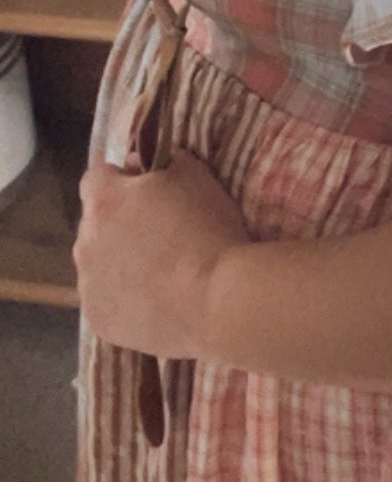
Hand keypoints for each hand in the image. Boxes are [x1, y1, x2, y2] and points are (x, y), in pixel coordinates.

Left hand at [75, 149, 251, 359]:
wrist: (217, 302)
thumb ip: (162, 160)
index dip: (122, 179)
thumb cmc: (209, 232)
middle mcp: (85, 241)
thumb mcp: (196, 176)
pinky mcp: (98, 320)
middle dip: (119, 223)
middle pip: (95, 223)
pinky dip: (123, 298)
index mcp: (105, 201)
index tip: (147, 190)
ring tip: (160, 273)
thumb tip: (141, 165)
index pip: (97, 176)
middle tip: (160, 234)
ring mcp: (89, 285)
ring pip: (98, 263)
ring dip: (118, 261)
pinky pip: (105, 300)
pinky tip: (156, 301)